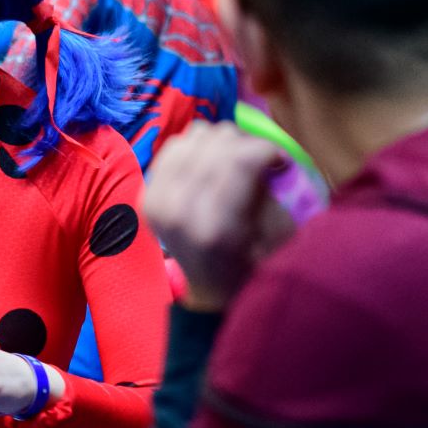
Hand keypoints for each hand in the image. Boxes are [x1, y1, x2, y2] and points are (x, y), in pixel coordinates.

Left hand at [143, 121, 292, 313]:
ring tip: (236, 163)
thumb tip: (268, 150)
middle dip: (246, 144)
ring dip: (221, 144)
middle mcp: (179, 210)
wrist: (211, 290)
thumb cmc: (254, 264)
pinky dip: (196, 149)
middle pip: (216, 141)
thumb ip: (269, 188)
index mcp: (216, 226)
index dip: (267, 149)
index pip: (240, 159)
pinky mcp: (147, 194)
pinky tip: (211, 165)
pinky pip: (174, 146)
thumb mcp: (276, 232)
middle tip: (261, 162)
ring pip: (195, 136)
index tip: (280, 161)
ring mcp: (157, 201)